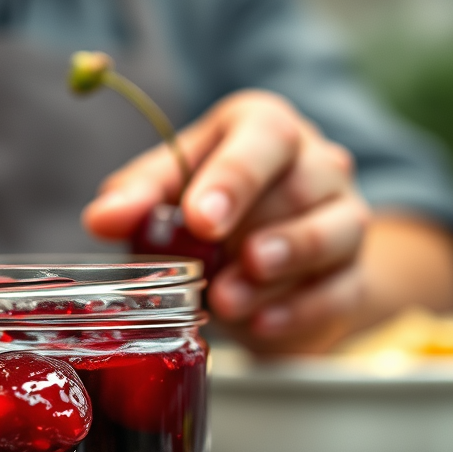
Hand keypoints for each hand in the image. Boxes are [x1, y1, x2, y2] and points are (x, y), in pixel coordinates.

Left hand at [82, 91, 371, 351]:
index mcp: (264, 127)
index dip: (233, 179)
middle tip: (219, 268)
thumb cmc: (206, 206)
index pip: (264, 136)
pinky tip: (260, 324)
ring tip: (229, 300)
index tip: (200, 221)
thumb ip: (137, 198)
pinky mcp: (350, 273)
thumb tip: (101, 218)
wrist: (259, 255)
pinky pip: (339, 290)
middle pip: (304, 184)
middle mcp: (315, 162)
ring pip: (333, 233)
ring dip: (280, 270)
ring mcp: (343, 216)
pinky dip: (299, 311)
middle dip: (258, 230)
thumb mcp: (165, 192)